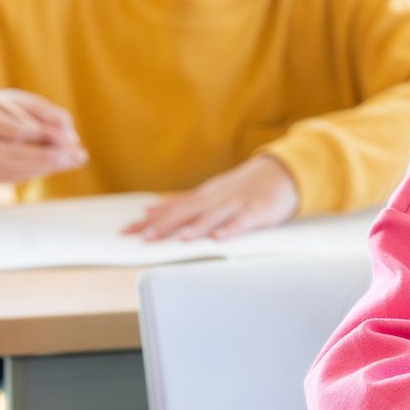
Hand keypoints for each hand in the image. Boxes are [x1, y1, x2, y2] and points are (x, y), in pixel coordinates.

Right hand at [0, 89, 86, 183]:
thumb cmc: (9, 109)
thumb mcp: (26, 103)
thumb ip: (49, 114)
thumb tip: (71, 138)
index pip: (14, 130)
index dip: (42, 135)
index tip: (67, 139)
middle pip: (13, 154)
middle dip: (46, 156)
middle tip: (74, 157)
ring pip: (17, 168)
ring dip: (47, 166)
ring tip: (71, 160)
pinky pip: (16, 177)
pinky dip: (37, 171)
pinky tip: (52, 164)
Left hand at [121, 154, 300, 240]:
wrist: (283, 171)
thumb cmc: (244, 186)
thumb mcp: (209, 192)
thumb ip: (181, 202)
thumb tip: (149, 209)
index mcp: (204, 196)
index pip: (171, 209)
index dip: (149, 220)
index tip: (126, 230)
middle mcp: (217, 199)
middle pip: (188, 213)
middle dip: (165, 225)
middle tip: (143, 237)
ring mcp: (237, 204)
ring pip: (214, 217)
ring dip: (197, 227)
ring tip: (179, 238)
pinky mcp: (258, 211)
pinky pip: (243, 222)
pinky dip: (231, 229)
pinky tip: (220, 237)